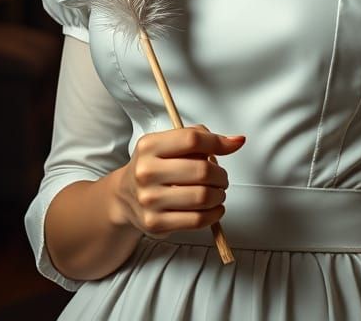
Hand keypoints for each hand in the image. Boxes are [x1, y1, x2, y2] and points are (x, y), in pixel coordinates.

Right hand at [116, 124, 245, 236]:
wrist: (124, 197)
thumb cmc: (154, 166)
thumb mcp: (167, 143)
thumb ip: (199, 137)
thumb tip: (235, 141)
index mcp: (150, 146)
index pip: (192, 139)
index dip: (218, 142)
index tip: (232, 145)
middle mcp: (146, 171)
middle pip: (202, 170)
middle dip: (221, 175)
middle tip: (222, 178)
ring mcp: (149, 199)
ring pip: (203, 197)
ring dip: (219, 195)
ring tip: (218, 192)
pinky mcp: (155, 223)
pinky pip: (197, 220)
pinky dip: (214, 214)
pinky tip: (214, 208)